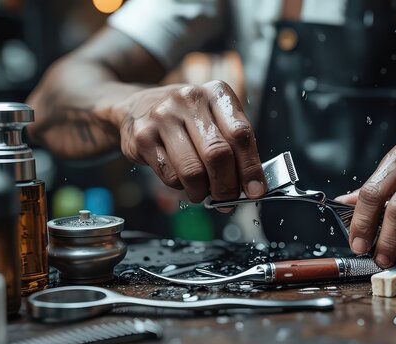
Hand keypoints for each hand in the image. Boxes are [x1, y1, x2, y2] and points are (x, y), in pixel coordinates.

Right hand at [113, 81, 265, 202]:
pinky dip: (181, 187)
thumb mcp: (217, 119)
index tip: (256, 191)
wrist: (139, 107)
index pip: (240, 134)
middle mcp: (189, 99)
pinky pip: (170, 176)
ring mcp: (163, 116)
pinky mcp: (143, 137)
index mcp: (216, 92)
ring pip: (193, 170)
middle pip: (218, 154)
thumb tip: (252, 186)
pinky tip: (183, 181)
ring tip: (204, 193)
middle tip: (228, 200)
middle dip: (227, 186)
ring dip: (202, 191)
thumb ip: (236, 147)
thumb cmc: (188, 118)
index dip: (250, 168)